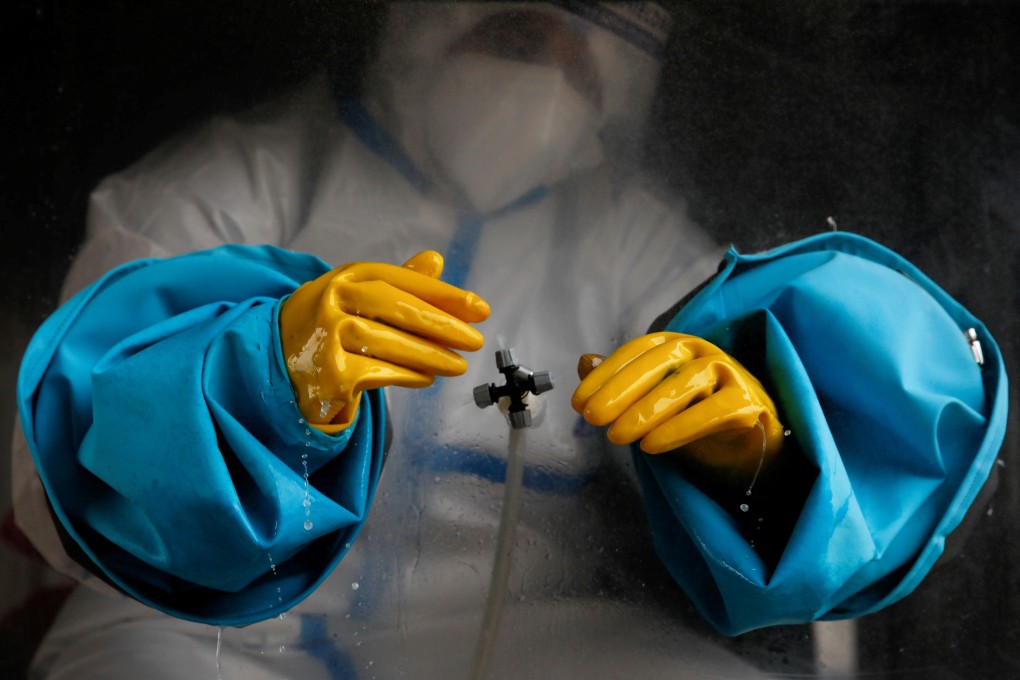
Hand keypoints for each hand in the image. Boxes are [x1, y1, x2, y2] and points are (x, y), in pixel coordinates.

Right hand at [280, 250, 489, 430]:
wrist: (272, 360)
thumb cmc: (326, 324)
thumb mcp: (356, 295)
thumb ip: (397, 281)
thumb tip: (436, 259)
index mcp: (347, 276)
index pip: (403, 280)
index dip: (445, 294)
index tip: (479, 309)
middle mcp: (333, 299)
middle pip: (399, 309)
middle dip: (444, 326)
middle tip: (475, 341)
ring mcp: (327, 335)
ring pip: (392, 343)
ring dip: (432, 356)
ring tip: (457, 365)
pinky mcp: (328, 371)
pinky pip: (379, 372)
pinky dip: (408, 375)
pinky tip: (426, 378)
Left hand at [572, 332, 783, 481]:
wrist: (748, 444)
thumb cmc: (694, 415)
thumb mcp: (652, 400)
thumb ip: (620, 382)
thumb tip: (585, 362)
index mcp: (676, 346)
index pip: (637, 352)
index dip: (605, 375)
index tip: (579, 402)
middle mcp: (702, 352)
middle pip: (659, 364)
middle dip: (620, 390)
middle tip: (592, 418)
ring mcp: (728, 372)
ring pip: (685, 385)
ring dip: (646, 411)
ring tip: (617, 437)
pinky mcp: (748, 401)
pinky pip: (714, 411)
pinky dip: (681, 427)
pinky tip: (652, 446)